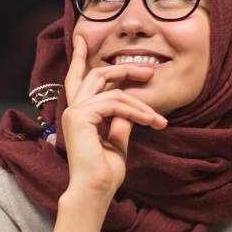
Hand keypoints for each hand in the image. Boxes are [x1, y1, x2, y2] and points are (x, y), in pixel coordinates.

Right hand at [46, 36, 166, 231]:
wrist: (94, 192)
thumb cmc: (104, 174)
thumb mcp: (116, 143)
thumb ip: (120, 124)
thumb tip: (129, 112)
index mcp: (79, 114)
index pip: (78, 79)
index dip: (79, 58)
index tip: (82, 39)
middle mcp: (73, 109)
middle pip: (97, 75)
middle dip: (124, 70)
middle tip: (149, 72)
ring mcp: (75, 112)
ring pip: (111, 89)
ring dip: (140, 102)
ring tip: (159, 118)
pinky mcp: (82, 117)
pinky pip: (115, 103)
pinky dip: (136, 111)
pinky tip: (150, 122)